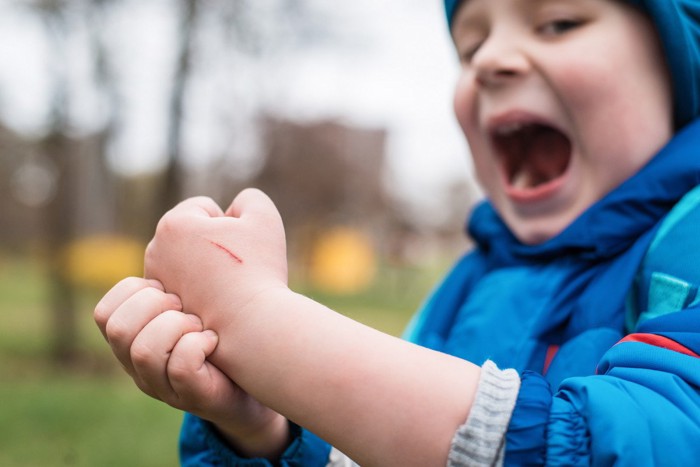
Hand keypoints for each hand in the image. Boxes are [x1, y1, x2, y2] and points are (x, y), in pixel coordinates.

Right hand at [94, 277, 289, 458]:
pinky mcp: (194, 397)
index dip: (133, 290)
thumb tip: (191, 219)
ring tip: (201, 323)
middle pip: (116, 328)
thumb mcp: (191, 303)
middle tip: (185, 303)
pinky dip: (198, 346)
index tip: (168, 285)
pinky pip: (181, 368)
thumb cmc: (222, 334)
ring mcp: (165, 386)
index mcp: (134, 339)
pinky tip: (214, 339)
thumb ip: (178, 278)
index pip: (104, 312)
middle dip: (153, 305)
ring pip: (144, 351)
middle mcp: (140, 366)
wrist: (254, 382)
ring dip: (177, 326)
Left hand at [143, 189, 287, 330]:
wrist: (252, 326)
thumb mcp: (264, 218)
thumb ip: (249, 199)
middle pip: (191, 234)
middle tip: (233, 267)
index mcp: (174, 224)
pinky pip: (184, 287)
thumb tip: (233, 208)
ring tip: (226, 286)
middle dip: (212, 244)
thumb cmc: (259, 270)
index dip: (230, 223)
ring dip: (204, 267)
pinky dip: (198, 290)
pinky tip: (217, 302)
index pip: (204, 208)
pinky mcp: (163, 308)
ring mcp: (156, 283)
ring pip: (186, 260)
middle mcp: (155, 251)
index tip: (240, 247)